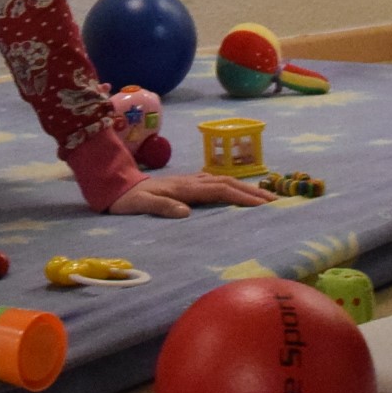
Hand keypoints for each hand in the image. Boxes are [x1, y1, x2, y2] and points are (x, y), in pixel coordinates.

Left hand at [112, 172, 274, 218]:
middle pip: (228, 183)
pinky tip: (238, 191)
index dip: (241, 196)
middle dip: (252, 191)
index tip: (261, 206)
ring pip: (224, 180)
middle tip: (275, 201)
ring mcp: (190, 180)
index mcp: (184, 188)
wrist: (117, 186)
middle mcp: (191, 181)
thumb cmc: (128, 200)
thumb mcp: (140, 206)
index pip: (220, 190)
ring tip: (264, 197)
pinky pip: (216, 182)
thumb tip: (185, 212)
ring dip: (245, 188)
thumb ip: (162, 207)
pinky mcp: (187, 183)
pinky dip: (232, 186)